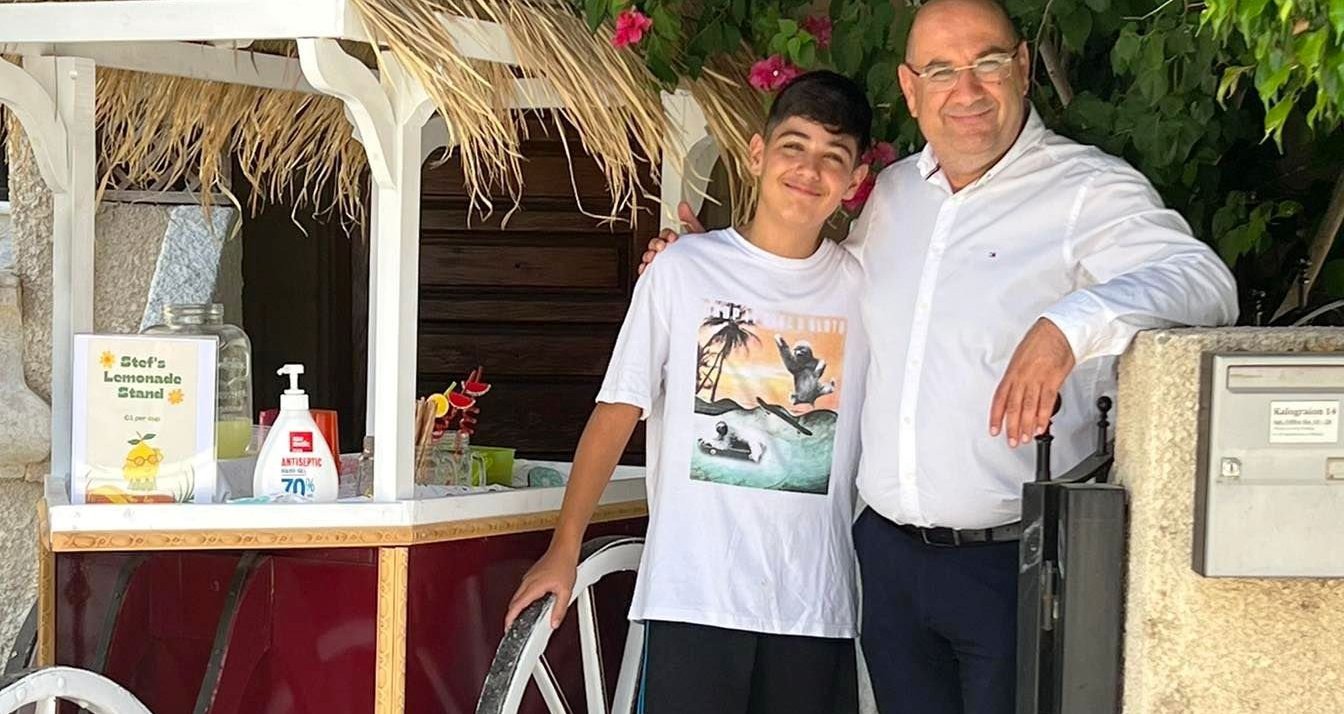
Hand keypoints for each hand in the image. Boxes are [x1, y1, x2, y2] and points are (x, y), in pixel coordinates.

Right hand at [504, 546, 579, 630]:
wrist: (563, 549)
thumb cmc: (564, 565)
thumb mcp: (566, 591)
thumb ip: (559, 610)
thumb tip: (554, 623)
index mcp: (534, 587)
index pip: (516, 606)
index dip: (510, 619)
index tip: (508, 627)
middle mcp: (528, 581)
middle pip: (514, 602)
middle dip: (511, 615)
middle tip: (513, 626)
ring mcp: (528, 577)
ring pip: (517, 595)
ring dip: (517, 606)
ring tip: (520, 617)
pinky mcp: (531, 575)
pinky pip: (522, 589)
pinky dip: (522, 598)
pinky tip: (530, 602)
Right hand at [638, 201, 704, 274]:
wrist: (708, 274)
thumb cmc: (704, 256)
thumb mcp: (698, 236)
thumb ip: (690, 220)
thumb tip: (682, 204)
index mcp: (675, 242)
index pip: (665, 234)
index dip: (667, 234)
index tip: (673, 238)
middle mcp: (667, 251)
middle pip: (655, 244)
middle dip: (655, 244)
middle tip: (661, 247)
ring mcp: (662, 263)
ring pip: (649, 256)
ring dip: (648, 255)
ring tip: (652, 258)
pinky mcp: (659, 275)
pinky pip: (648, 272)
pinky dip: (644, 269)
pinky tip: (645, 269)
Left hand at [989, 318, 1075, 447]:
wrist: (1059, 330)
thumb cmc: (1040, 341)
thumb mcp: (1020, 358)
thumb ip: (1016, 378)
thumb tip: (1013, 394)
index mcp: (1012, 372)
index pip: (1000, 398)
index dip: (996, 416)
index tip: (994, 430)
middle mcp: (1023, 376)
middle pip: (1014, 406)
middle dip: (1012, 427)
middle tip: (1012, 441)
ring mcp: (1038, 378)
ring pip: (1029, 407)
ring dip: (1027, 426)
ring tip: (1025, 438)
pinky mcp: (1053, 379)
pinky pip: (1047, 402)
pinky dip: (1043, 417)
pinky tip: (1041, 427)